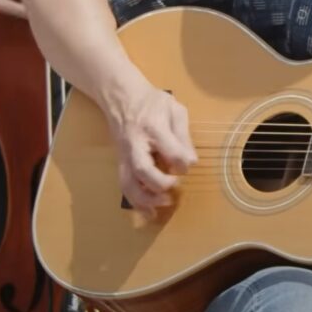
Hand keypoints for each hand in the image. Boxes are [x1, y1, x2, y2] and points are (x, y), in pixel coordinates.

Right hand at [104, 82, 196, 219]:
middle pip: (143, 169)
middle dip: (160, 183)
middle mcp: (136, 144)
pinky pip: (125, 185)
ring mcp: (125, 155)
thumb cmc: (152, 102)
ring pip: (129, 183)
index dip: (182, 162)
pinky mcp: (121, 163)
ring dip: (146, 199)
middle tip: (174, 186)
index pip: (170, 149)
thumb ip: (183, 134)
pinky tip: (148, 213)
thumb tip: (190, 162)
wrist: (121, 98)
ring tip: (163, 204)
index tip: (188, 164)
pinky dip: (136, 202)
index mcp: (153, 127)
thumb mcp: (174, 109)